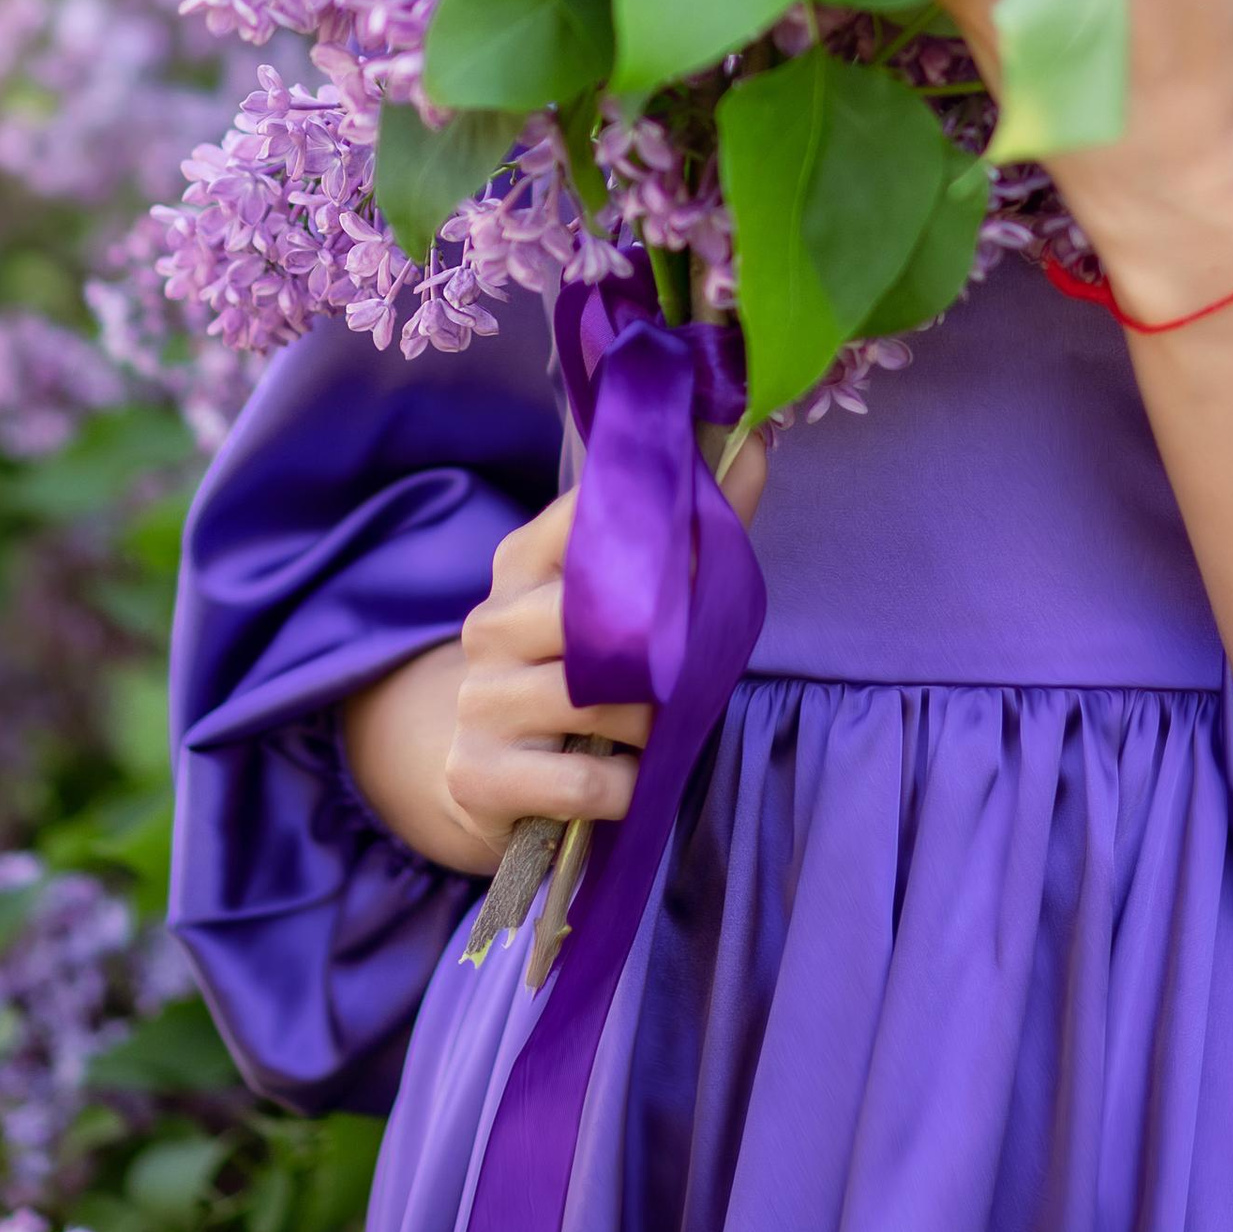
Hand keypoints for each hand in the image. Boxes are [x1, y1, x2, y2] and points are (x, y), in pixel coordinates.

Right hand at [341, 438, 766, 876]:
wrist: (488, 781)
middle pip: (597, 618)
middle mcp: (491, 622)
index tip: (705, 545)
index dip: (658, 530)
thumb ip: (690, 535)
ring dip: (649, 729)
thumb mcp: (624, 608)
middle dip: (663, 655)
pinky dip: (625, 788)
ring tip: (652, 734)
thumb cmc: (583, 679)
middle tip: (684, 676)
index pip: (589, 514)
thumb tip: (755, 443)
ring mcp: (479, 699)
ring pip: (598, 704)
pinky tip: (623, 781)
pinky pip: (585, 782)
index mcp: (523, 563)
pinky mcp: (478, 774)